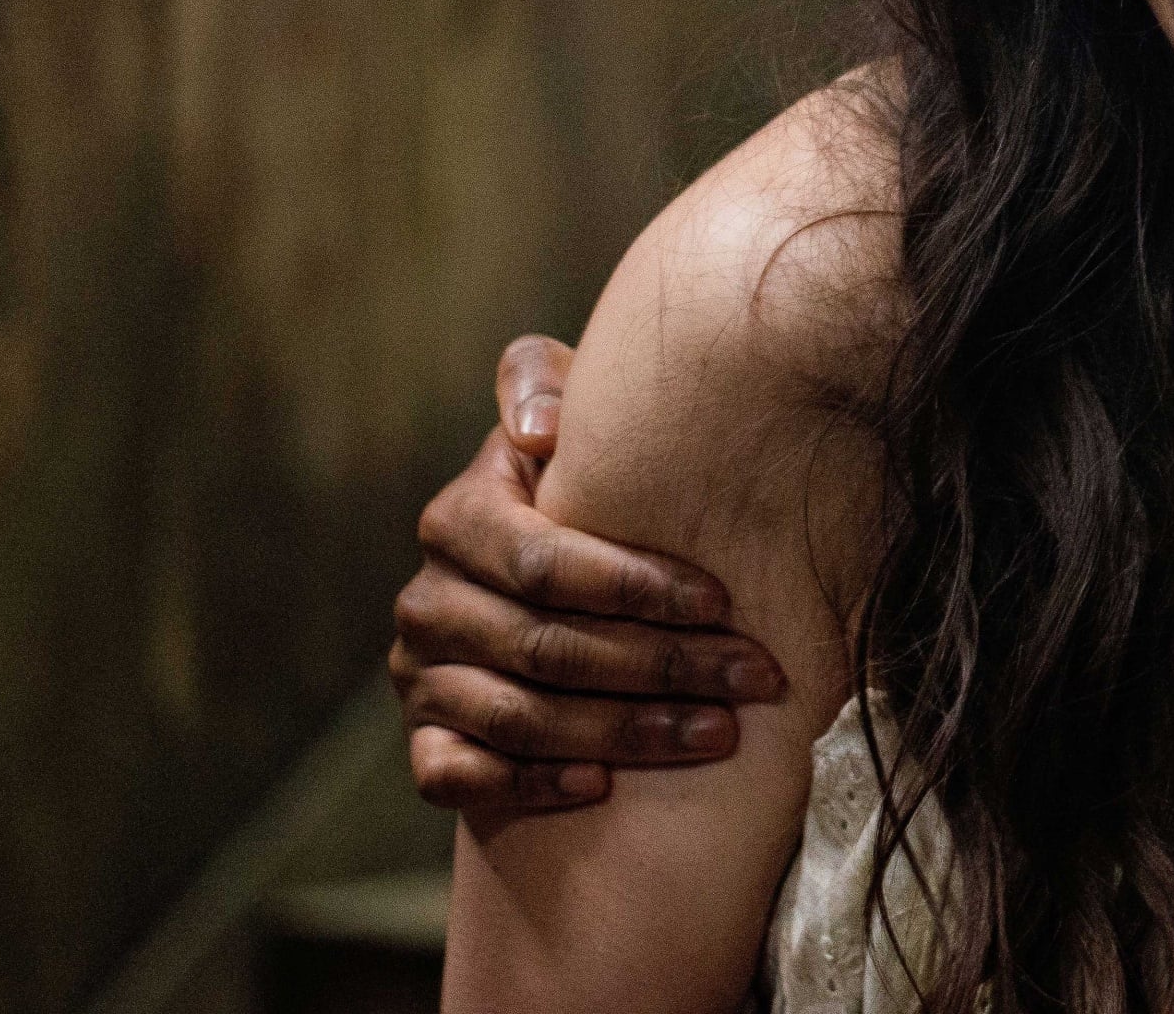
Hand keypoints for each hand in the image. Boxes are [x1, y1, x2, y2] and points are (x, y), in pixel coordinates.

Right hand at [386, 335, 786, 811]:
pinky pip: (459, 777)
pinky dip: (530, 785)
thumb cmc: (582, 493)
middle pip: (545, 645)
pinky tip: (603, 788)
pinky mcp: (425, 742)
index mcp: (458, 519)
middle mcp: (428, 600)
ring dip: (625, 732)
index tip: (724, 601)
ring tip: (718, 734)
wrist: (541, 584)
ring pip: (518, 717)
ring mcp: (420, 677)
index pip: (542, 560)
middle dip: (662, 665)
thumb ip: (544, 385)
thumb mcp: (567, 424)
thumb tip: (541, 427)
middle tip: (753, 678)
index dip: (635, 585)